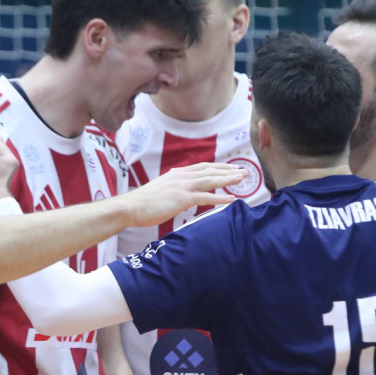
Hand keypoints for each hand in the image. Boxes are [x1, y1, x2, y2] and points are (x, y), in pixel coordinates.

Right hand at [118, 163, 244, 226]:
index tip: (231, 168)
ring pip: (211, 181)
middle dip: (229, 170)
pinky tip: (232, 199)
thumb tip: (180, 192)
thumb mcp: (161, 188)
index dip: (219, 167)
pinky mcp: (182, 199)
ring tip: (242, 179)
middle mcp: (182, 176)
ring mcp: (182, 186)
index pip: (203, 167)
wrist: (131, 207)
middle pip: (210, 171)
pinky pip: (206, 197)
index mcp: (177, 173)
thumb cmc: (143, 202)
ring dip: (228, 180)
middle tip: (244, 171)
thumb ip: (173, 187)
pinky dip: (220, 198)